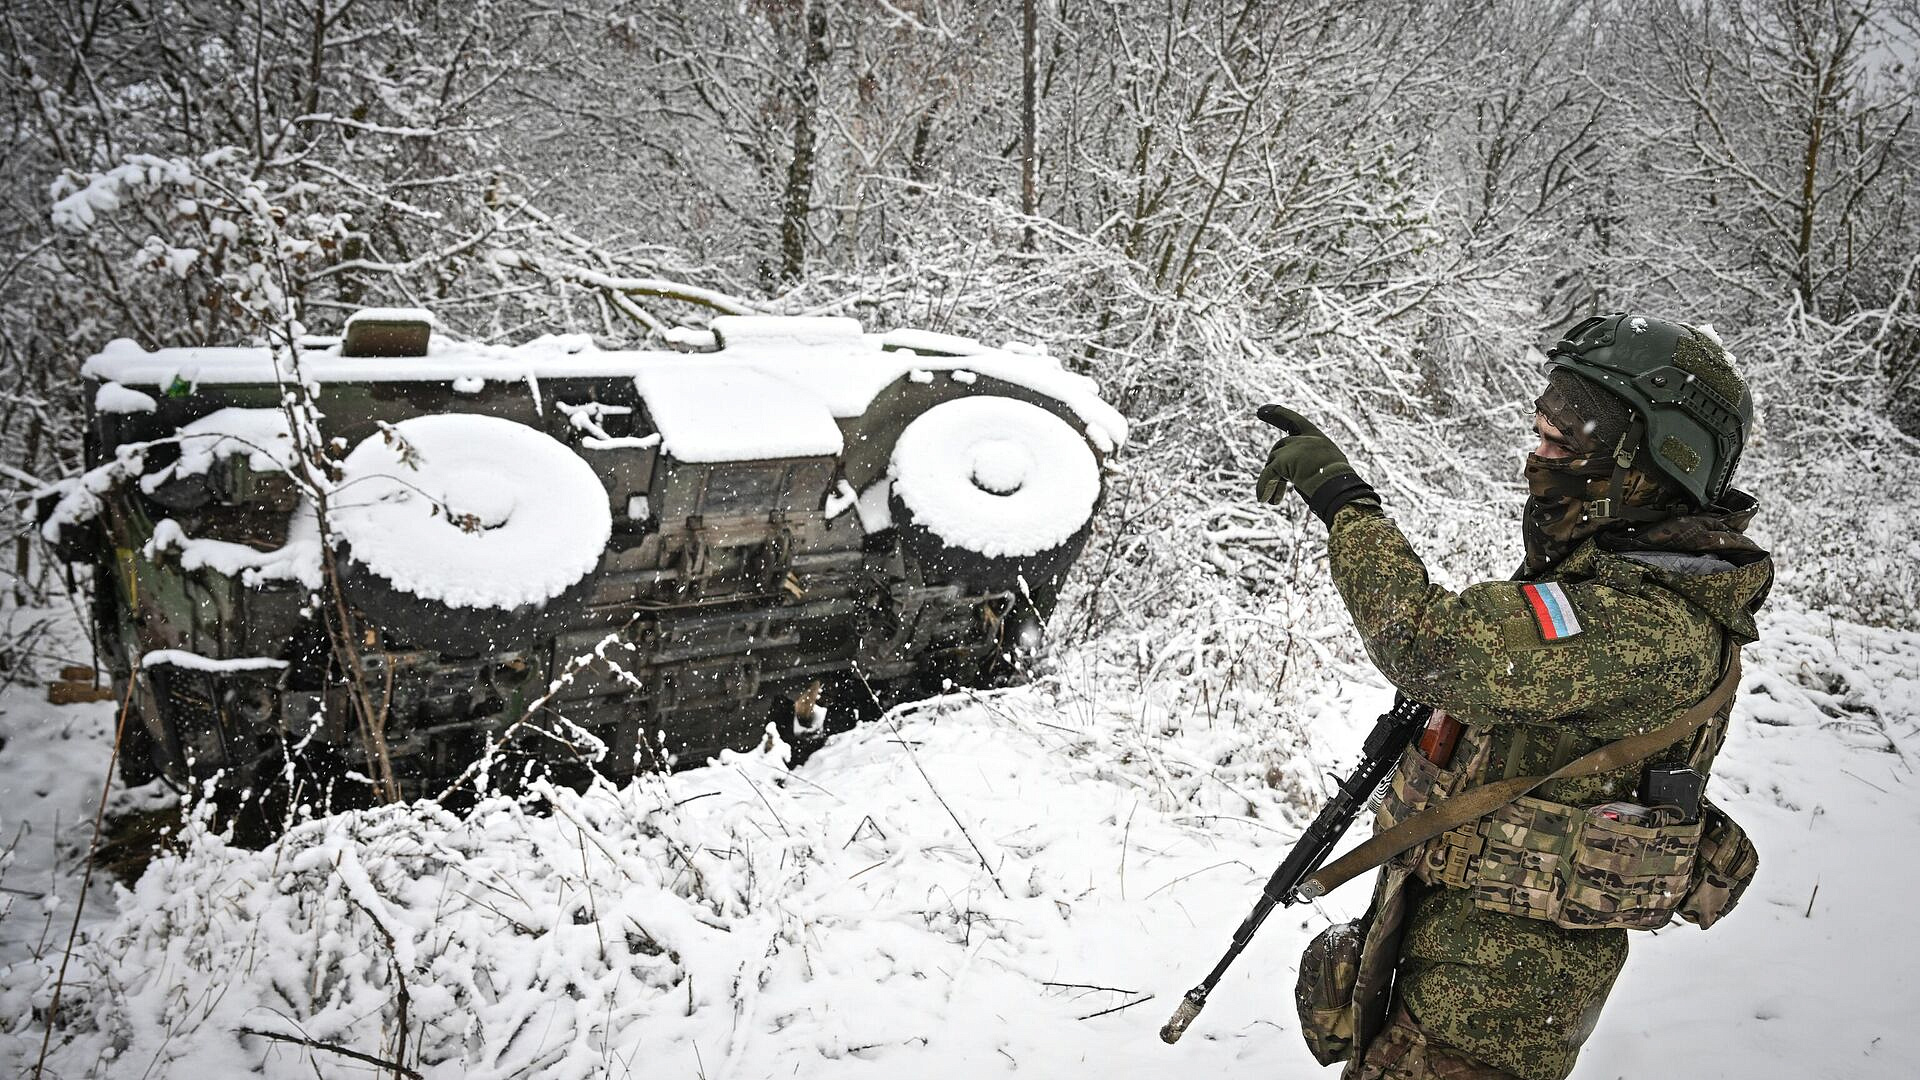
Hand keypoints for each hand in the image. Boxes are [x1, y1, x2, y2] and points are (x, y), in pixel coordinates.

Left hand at [1255, 404, 1378, 522]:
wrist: (1340, 487)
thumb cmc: (1340, 484)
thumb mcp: (1330, 468)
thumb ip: (1314, 465)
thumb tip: (1299, 479)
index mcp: (1318, 438)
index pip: (1295, 422)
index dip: (1277, 414)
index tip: (1260, 410)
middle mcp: (1305, 439)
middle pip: (1280, 446)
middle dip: (1273, 465)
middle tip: (1270, 488)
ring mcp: (1293, 448)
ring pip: (1272, 462)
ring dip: (1271, 482)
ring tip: (1275, 500)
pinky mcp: (1283, 460)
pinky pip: (1267, 474)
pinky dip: (1264, 487)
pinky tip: (1264, 499)